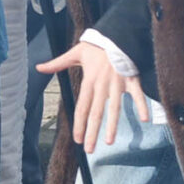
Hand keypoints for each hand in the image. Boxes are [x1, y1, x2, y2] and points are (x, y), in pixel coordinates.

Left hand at [36, 39, 153, 152]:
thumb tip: (38, 67)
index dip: (79, 125)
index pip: (82, 108)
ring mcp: (118, 84)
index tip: (77, 139)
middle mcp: (102, 85)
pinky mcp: (131, 80)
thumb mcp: (75, 53)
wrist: (116, 33)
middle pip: (97, 113)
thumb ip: (57, 63)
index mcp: (89, 81)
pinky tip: (145, 119)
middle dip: (93, 132)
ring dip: (112, 126)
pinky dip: (142, 106)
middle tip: (90, 149)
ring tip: (109, 141)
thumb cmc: (96, 45)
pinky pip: (138, 95)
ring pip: (115, 109)